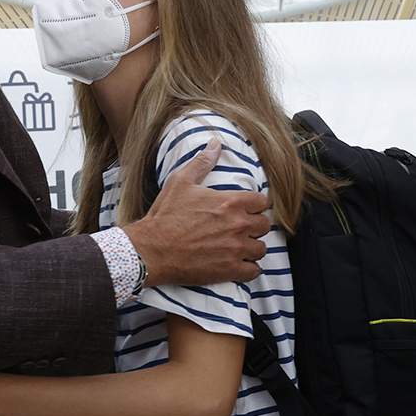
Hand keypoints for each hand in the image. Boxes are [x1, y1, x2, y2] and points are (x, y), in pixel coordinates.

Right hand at [123, 136, 272, 286]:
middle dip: (254, 227)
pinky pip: (254, 271)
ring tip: (239, 248)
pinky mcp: (230, 270)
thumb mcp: (181, 182)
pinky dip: (248, 269)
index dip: (254, 206)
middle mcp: (238, 225)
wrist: (151, 250)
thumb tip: (215, 144)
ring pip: (261, 249)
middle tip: (239, 230)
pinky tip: (237, 265)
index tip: (245, 211)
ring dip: (252, 248)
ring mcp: (236, 249)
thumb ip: (202, 162)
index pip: (262, 202)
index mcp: (231, 202)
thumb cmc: (165, 216)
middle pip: (264, 225)